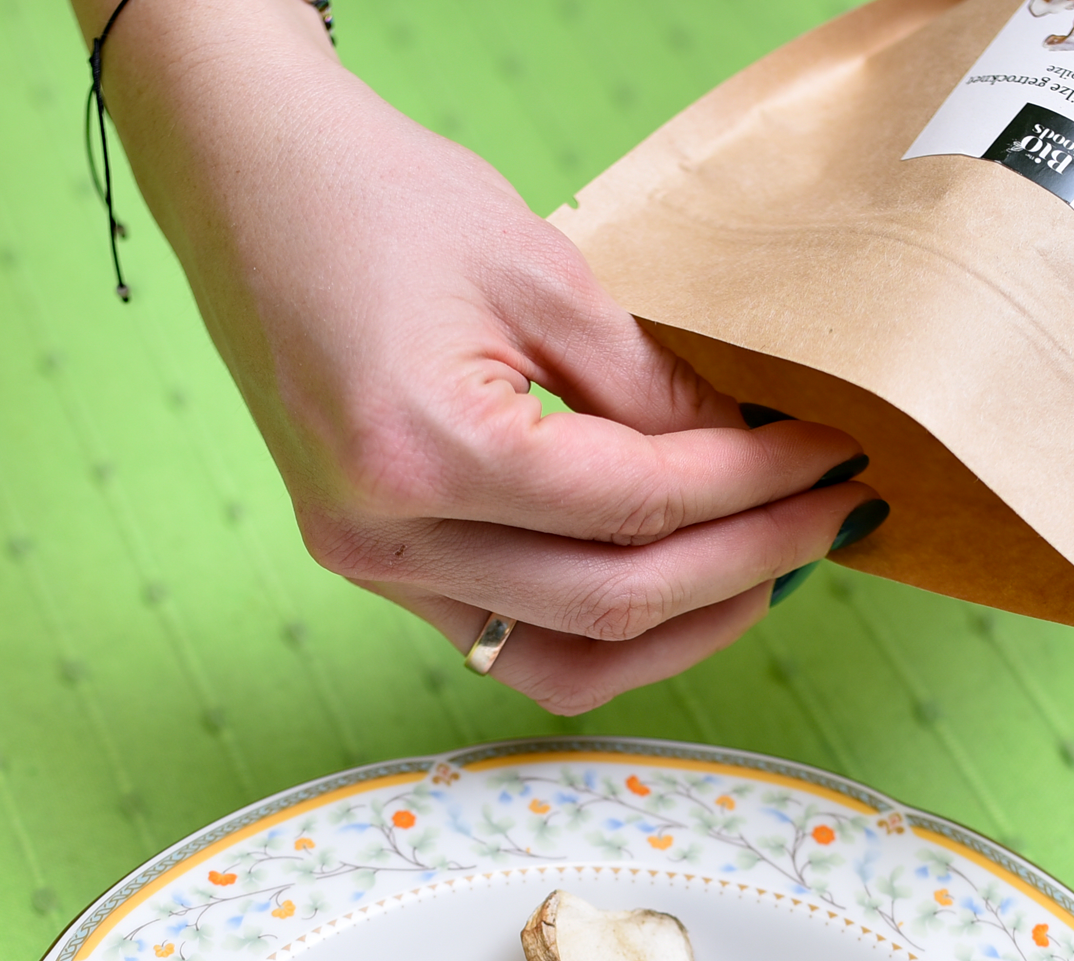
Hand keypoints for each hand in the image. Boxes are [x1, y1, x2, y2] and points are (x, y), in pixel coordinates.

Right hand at [74, 0, 881, 712]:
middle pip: (611, 601)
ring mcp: (372, 567)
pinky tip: (667, 591)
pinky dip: (599, 634)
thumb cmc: (374, 199)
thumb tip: (748, 455)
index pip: (636, 504)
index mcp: (423, 449)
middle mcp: (387, 536)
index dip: (752, 486)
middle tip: (827, 517)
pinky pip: (507, 646)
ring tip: (760, 574)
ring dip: (677, 633)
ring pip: (561, 661)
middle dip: (743, 564)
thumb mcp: (539, 270)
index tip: (829, 455)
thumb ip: (648, 386)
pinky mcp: (375, 570)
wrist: (244, 186)